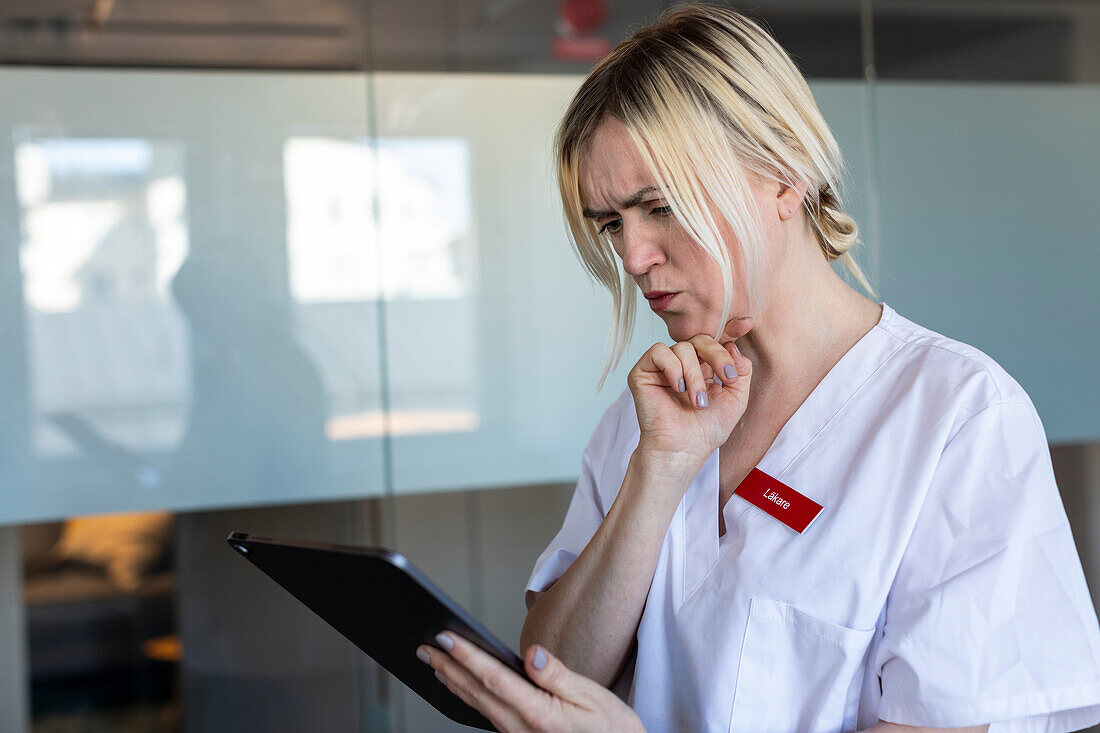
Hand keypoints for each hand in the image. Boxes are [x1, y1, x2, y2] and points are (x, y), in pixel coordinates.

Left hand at [418, 632, 645, 732]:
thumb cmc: (613, 729)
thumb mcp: (592, 696)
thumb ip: (557, 675)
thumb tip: (530, 654)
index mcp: (539, 714)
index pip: (494, 679)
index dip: (467, 656)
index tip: (445, 638)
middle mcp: (522, 729)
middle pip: (477, 693)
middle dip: (448, 667)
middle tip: (424, 647)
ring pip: (478, 706)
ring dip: (454, 683)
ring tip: (435, 663)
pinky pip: (487, 716)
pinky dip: (470, 699)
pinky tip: (462, 688)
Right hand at [628, 335, 752, 462]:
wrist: (683, 449)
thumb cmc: (706, 430)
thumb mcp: (736, 398)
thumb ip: (740, 370)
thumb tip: (734, 346)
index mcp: (704, 368)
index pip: (716, 340)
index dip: (731, 329)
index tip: (747, 323)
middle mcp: (683, 364)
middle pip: (702, 339)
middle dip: (717, 356)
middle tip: (726, 379)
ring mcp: (662, 367)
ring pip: (683, 348)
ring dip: (695, 375)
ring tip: (697, 401)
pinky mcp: (643, 371)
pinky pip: (659, 352)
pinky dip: (673, 368)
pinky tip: (678, 388)